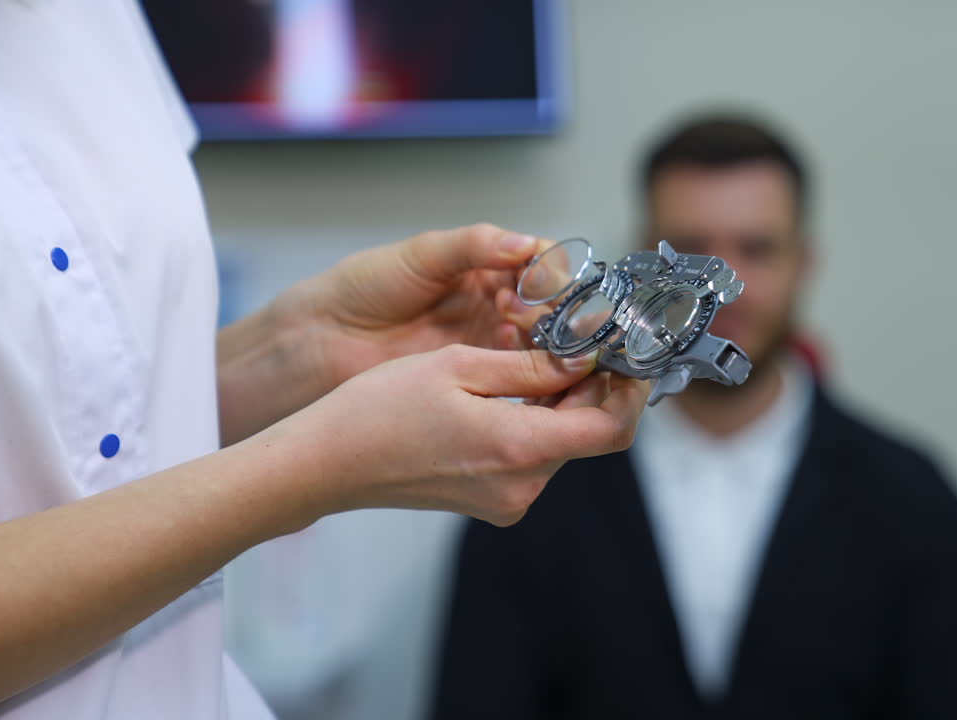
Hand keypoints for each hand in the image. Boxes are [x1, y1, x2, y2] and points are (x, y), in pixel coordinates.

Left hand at [220, 224, 556, 445]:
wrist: (321, 342)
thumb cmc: (362, 290)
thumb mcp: (419, 256)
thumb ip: (473, 245)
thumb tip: (525, 242)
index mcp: (487, 265)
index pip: (543, 265)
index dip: (554, 275)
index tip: (549, 286)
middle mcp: (497, 304)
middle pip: (553, 308)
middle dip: (557, 313)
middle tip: (545, 321)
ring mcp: (490, 342)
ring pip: (544, 345)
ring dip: (548, 346)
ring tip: (532, 345)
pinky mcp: (480, 379)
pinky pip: (522, 379)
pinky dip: (533, 377)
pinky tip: (528, 375)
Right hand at [289, 344, 648, 525]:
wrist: (326, 464)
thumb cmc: (379, 410)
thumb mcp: (458, 367)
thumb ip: (529, 368)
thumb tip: (582, 361)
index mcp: (519, 449)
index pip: (610, 430)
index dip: (630, 392)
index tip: (629, 356)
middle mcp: (522, 486)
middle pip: (588, 435)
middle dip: (595, 389)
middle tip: (586, 340)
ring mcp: (506, 499)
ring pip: (560, 443)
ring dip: (564, 402)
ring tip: (545, 355)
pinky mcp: (490, 500)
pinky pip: (532, 455)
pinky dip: (537, 420)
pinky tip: (516, 386)